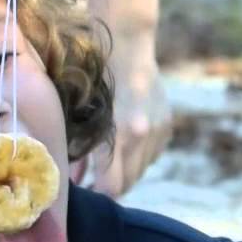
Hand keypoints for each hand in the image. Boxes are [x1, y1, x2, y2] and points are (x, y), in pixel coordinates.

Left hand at [72, 37, 170, 195]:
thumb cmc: (93, 78)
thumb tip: (75, 179)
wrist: (128, 46)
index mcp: (119, 135)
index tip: (86, 195)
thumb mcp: (82, 116)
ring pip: (142, 169)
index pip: (113, 187)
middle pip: (129, 181)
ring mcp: (159, 129)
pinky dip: (138, 156)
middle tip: (92, 186)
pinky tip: (125, 148)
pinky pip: (153, 153)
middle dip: (110, 187)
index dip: (99, 195)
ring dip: (125, 172)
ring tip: (106, 169)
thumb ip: (81, 150)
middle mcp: (143, 135)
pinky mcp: (167, 124)